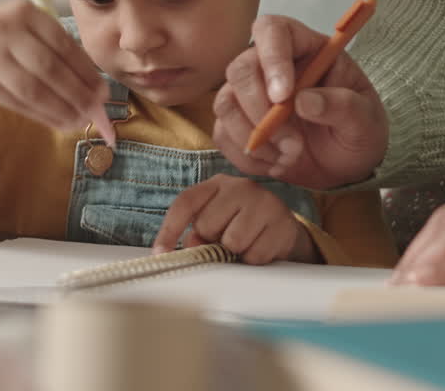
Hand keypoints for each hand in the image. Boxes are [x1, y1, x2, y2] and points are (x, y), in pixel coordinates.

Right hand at [0, 0, 108, 131]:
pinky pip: (18, 103)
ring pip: (33, 90)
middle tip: (96, 110)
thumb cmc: (6, 39)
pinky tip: (59, 122)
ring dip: (61, 110)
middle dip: (77, 93)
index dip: (86, 72)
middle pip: (49, 69)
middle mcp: (4, 31)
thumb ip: (60, 51)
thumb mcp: (29, 30)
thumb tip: (95, 89)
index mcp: (24, 12)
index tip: (103, 92)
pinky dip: (43, 116)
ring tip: (80, 121)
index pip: (63, 45)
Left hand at [152, 174, 318, 264]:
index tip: (160, 254)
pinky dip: (254, 259)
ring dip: (236, 253)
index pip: (186, 202)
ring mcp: (264, 201)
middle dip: (213, 241)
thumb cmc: (242, 228)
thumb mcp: (217, 224)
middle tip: (227, 240)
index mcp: (217, 185)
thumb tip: (190, 247)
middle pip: (207, 225)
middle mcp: (240, 186)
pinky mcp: (282, 222)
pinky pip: (255, 254)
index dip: (169, 229)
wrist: (284, 231)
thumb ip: (198, 233)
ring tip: (246, 245)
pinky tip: (261, 248)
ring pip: (232, 241)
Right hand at [212, 15, 387, 188]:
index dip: (272, 57)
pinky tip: (278, 164)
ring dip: (254, 137)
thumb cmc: (359, 131)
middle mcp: (271, 65)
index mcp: (306, 48)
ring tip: (291, 157)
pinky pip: (223, 134)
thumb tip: (305, 101)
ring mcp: (251, 94)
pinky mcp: (238, 124)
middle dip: (260, 110)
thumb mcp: (366, 121)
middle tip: (293, 143)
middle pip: (240, 69)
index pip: (274, 31)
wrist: (347, 166)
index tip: (283, 96)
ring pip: (225, 102)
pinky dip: (249, 156)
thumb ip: (344, 107)